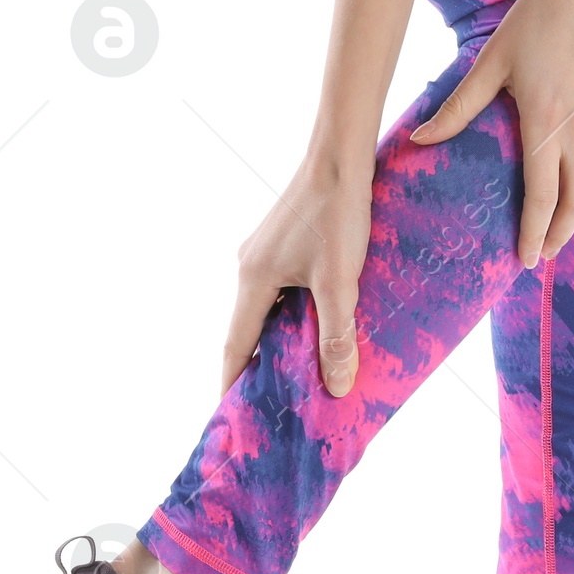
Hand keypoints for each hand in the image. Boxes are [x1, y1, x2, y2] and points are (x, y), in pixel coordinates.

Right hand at [222, 150, 374, 398]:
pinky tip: (312, 329)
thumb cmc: (337, 214)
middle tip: (269, 406)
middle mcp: (249, 269)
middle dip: (255, 369)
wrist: (340, 156)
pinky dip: (289, 318)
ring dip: (275, 343)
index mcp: (252, 281)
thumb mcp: (340, 281)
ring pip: (264, 311)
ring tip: (293, 376)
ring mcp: (264, 254)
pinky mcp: (282, 244)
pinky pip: (278, 292)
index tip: (232, 416)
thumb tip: (338, 387)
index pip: (235, 347)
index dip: (232, 383)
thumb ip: (338, 334)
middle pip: (246, 331)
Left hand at [410, 0, 573, 266]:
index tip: (527, 259)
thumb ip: (459, 107)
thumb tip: (419, 139)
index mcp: (544, 124)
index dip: (535, 235)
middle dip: (561, 234)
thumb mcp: (491, 61)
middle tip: (546, 250)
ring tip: (570, 215)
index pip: (542, 199)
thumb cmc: (537, 15)